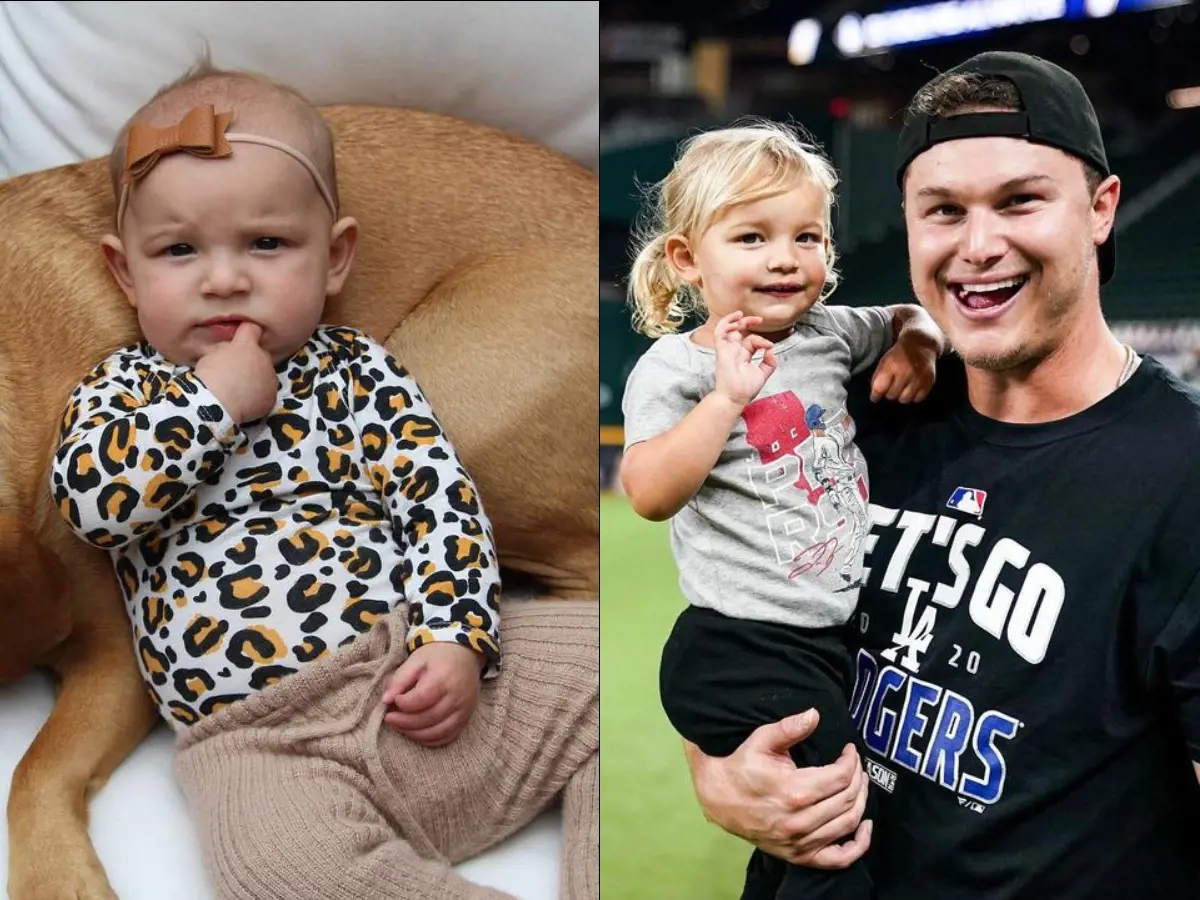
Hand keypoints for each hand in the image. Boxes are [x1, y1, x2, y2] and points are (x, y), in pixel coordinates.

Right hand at [193, 322, 277, 423]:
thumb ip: (225, 346)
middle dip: (251, 360)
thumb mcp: (211, 353)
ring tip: (239, 387)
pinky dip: (259, 395)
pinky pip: (267, 392)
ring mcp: (270, 378)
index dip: (246, 334)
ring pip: (266, 374)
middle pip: (261, 355)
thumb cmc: (210, 376)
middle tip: (236, 370)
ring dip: (257, 378)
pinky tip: (245, 399)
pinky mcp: (271, 397)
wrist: (218, 402)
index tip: (241, 340)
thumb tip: (229, 347)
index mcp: (248, 345)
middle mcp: (264, 358)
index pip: (252, 329)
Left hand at [381, 641, 484, 746]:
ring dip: (415, 734)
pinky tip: (416, 733)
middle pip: (428, 718)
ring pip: (438, 732)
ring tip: (400, 726)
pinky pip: (448, 736)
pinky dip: (430, 739)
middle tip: (389, 718)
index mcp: (444, 678)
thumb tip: (385, 700)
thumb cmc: (437, 656)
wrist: (464, 655)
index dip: (403, 703)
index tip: (394, 699)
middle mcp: (457, 696)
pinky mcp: (466, 718)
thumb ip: (399, 679)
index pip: (420, 699)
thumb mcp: (416, 660)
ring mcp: (464, 709)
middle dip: (404, 722)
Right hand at [685, 709, 871, 868]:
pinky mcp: (799, 856)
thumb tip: (815, 714)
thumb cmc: (740, 766)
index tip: (849, 750)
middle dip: (858, 777)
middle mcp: (800, 820)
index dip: (851, 761)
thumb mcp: (760, 740)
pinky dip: (858, 846)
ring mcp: (800, 842)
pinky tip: (865, 827)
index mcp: (794, 790)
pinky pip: (839, 858)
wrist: (717, 799)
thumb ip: (789, 728)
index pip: (841, 777)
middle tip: (855, 764)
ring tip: (858, 784)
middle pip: (848, 798)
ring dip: (860, 801)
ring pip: (848, 823)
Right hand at [713, 311, 777, 407]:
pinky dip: (726, 323)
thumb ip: (769, 363)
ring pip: (726, 329)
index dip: (762, 340)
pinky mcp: (721, 350)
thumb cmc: (745, 390)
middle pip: (737, 331)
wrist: (735, 398)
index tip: (769, 346)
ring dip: (733, 319)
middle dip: (747, 321)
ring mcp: (727, 350)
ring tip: (742, 315)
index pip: (751, 341)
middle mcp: (734, 351)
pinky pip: (719, 333)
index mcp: (743, 355)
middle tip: (759, 319)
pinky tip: (736, 319)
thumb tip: (771, 351)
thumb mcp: (762, 374)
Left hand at [870, 334, 937, 403]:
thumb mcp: (885, 361)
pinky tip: (912, 388)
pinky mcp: (929, 382)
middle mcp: (906, 372)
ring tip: (901, 388)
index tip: (875, 398)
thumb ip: (879, 377)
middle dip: (889, 393)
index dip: (875, 396)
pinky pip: (918, 399)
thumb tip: (875, 396)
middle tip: (891, 387)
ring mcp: (919, 377)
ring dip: (901, 396)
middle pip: (892, 395)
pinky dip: (914, 396)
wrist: (921, 344)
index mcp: (892, 365)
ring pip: (905, 399)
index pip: (879, 388)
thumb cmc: (899, 355)